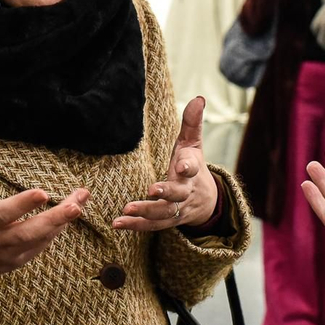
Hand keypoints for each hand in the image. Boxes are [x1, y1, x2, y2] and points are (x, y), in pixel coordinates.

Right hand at [0, 156, 85, 298]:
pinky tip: (68, 215)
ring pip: (39, 240)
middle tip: (76, 204)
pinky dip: (55, 232)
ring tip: (80, 201)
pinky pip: (40, 247)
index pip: (2, 214)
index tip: (43, 192)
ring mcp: (8, 254)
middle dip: (55, 218)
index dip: (22, 204)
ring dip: (62, 222)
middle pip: (28, 231)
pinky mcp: (16, 261)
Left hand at [115, 97, 219, 231]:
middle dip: (165, 194)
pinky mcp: (168, 221)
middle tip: (151, 190)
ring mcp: (178, 209)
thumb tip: (198, 98)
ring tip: (126, 211)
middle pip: (177, 195)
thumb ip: (192, 123)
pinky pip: (152, 226)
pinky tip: (118, 224)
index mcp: (192, 172)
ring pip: (163, 214)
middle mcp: (186, 193)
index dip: (188, 167)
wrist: (207, 200)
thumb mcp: (192, 144)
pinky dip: (136, 226)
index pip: (192, 169)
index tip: (182, 166)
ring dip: (145, 213)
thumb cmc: (192, 165)